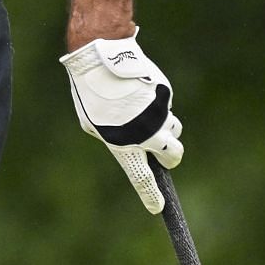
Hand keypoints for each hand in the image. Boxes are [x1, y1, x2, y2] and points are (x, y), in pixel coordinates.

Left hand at [60, 28, 182, 212]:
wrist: (102, 57)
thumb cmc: (91, 92)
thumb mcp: (93, 123)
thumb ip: (114, 138)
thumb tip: (132, 144)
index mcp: (124, 144)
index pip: (141, 178)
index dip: (151, 196)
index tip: (158, 207)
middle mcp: (146, 133)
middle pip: (173, 155)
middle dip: (171, 156)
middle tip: (164, 152)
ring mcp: (159, 114)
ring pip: (173, 129)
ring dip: (165, 127)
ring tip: (143, 112)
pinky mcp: (166, 95)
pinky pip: (167, 106)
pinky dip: (158, 105)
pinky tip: (141, 92)